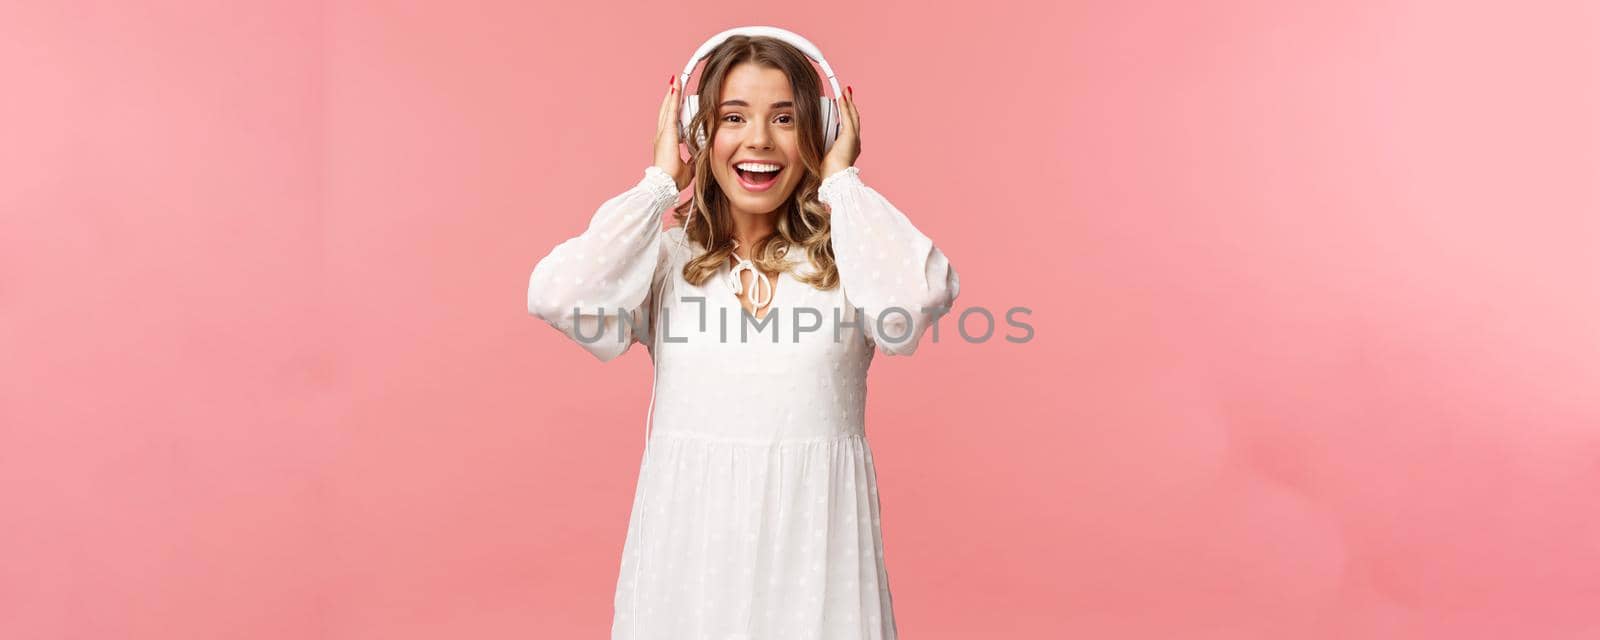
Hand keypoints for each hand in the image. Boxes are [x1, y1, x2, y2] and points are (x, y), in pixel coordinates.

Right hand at [654, 75, 693, 191]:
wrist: (664, 184)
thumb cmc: (672, 180)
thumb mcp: (688, 168)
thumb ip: (693, 161)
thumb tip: (700, 158)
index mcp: (666, 142)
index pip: (671, 121)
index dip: (674, 110)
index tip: (679, 102)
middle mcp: (662, 135)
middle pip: (667, 111)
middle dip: (672, 98)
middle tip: (676, 85)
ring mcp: (663, 132)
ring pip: (668, 108)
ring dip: (672, 94)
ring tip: (676, 81)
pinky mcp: (667, 132)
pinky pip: (671, 110)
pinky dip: (673, 97)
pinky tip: (676, 86)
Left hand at [820, 85, 859, 180]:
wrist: (836, 178)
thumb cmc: (829, 173)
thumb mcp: (823, 158)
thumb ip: (820, 149)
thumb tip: (810, 145)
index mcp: (849, 147)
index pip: (848, 127)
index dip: (846, 115)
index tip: (841, 106)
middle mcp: (855, 142)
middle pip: (853, 118)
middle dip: (849, 105)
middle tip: (846, 94)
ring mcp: (854, 138)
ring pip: (852, 115)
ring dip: (848, 103)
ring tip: (845, 92)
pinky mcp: (850, 135)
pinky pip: (847, 116)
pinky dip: (845, 106)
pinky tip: (841, 97)